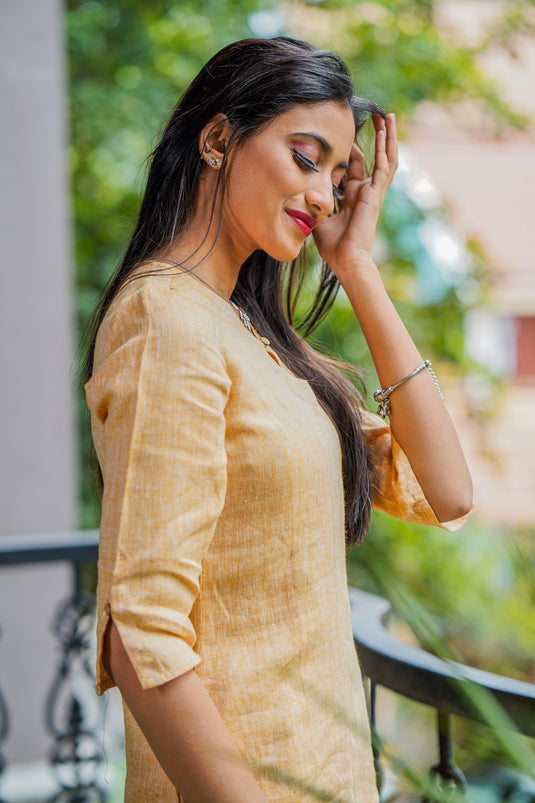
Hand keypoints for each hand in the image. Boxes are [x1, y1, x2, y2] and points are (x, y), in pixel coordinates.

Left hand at [313, 113, 397, 280]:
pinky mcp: (376, 193)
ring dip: (386, 137)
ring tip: (387, 115)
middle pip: (374, 158)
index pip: (353, 168)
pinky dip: (385, 147)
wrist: (345, 259)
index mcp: (353, 197)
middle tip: (376, 117)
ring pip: (385, 158)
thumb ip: (313, 202)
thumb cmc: (332, 245)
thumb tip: (300, 191)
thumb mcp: (318, 217)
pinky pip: (383, 165)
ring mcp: (373, 192)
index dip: (349, 152)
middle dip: (375, 138)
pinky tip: (384, 130)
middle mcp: (365, 192)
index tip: (344, 136)